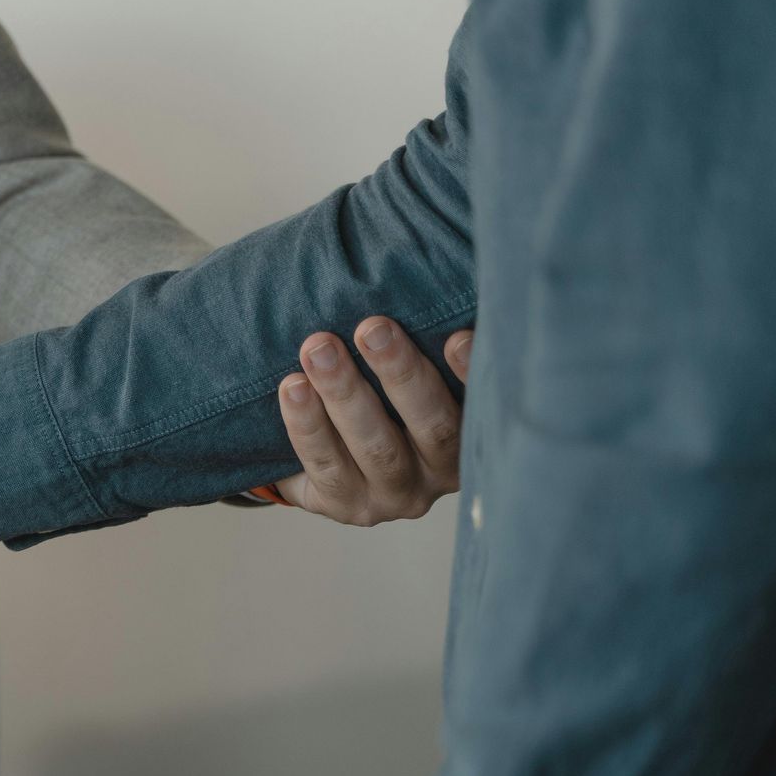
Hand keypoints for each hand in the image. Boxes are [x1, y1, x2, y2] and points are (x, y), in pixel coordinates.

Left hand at [271, 318, 473, 523]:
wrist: (335, 454)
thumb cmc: (388, 391)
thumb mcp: (417, 370)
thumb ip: (429, 337)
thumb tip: (423, 268)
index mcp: (475, 433)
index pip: (483, 404)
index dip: (472, 372)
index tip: (458, 334)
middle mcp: (442, 472)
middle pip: (432, 426)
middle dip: (400, 373)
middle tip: (371, 327)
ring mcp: (395, 496)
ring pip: (375, 448)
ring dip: (345, 393)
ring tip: (317, 348)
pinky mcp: (348, 506)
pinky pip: (325, 466)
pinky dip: (307, 425)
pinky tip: (292, 387)